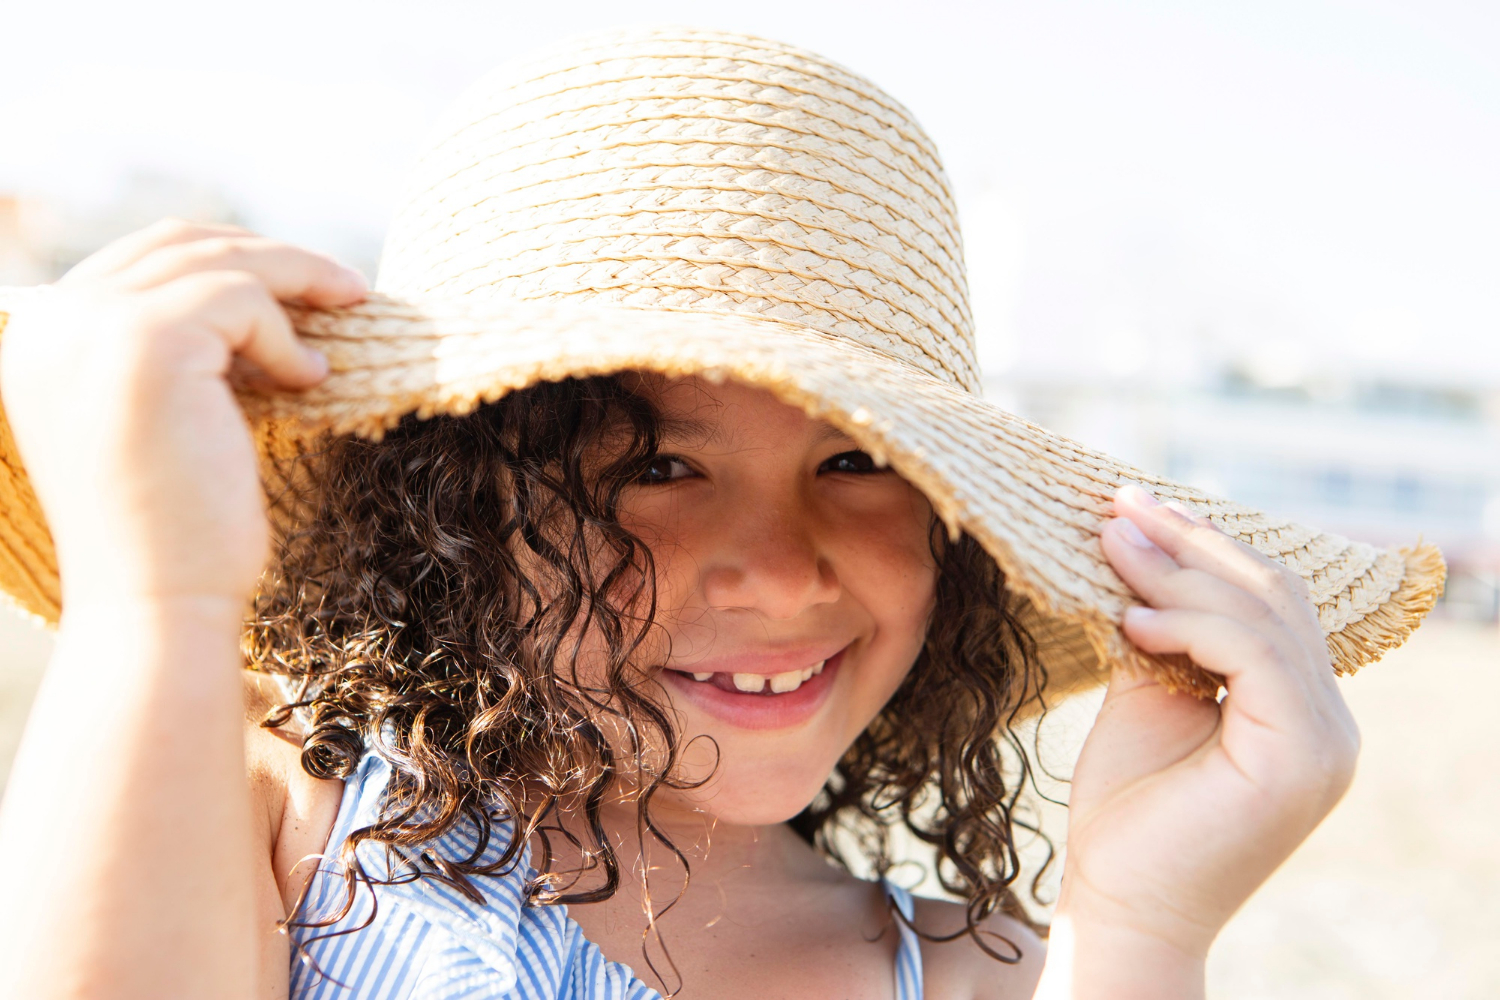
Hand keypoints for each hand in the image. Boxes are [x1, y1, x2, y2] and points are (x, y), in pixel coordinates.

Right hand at [0, 219, 365, 607]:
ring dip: (298, 284)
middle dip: (273, 258)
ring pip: (221, 263)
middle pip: (178, 244)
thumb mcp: (160, 420)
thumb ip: (173, 352)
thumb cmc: (176, 531)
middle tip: (346, 286)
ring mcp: (91, 328)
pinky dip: (288, 335)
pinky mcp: (147, 343)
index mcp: (40, 341)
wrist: (159, 605)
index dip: (227, 260)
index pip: (141, 260)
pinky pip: (242, 299)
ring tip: (348, 318)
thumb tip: (257, 293)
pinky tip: (312, 378)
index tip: (299, 284)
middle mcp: (50, 324)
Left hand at [1049, 485, 1358, 988]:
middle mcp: (1328, 719)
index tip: (1130, 507)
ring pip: (1264, 617)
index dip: (1200, 546)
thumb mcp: (1146, 697)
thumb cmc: (1129, 808)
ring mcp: (1324, 740)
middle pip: (1271, 596)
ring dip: (1179, 571)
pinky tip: (1132, 618)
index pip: (1266, 600)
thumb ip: (1162, 633)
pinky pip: (1257, 657)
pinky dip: (1193, 624)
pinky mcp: (1301, 758)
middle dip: (1188, 543)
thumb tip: (1138, 553)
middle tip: (1118, 506)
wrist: (1120, 903)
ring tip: (1110, 546)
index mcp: (1297, 704)